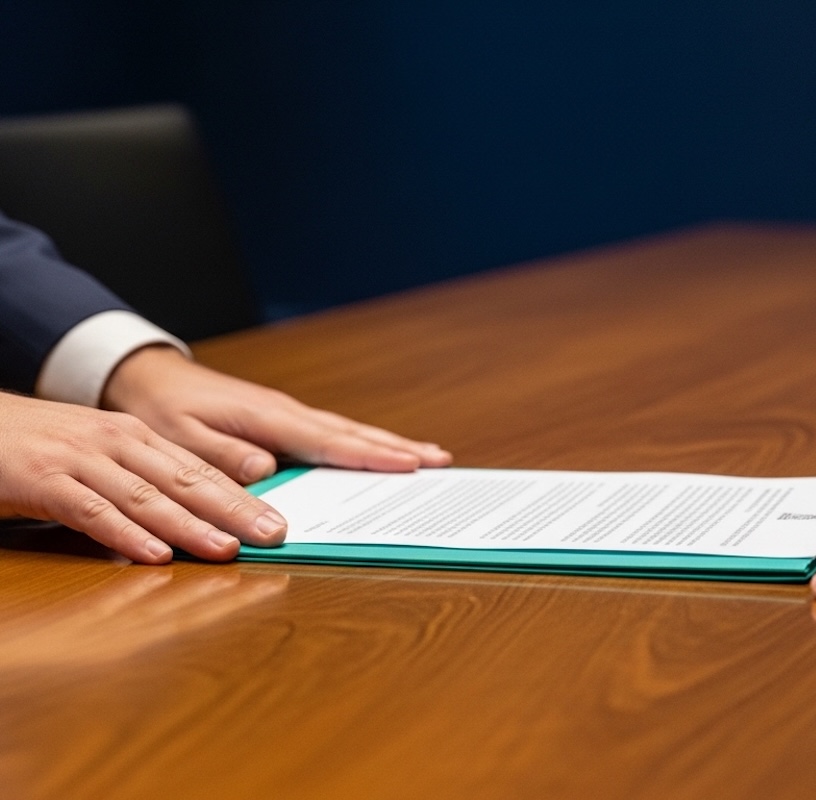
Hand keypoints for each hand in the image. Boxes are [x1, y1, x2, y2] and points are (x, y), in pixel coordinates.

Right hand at [0, 392, 287, 562]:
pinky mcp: (41, 479)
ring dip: (189, 526)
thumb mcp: (95, 455)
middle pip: (186, 480)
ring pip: (146, 496)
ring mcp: (79, 460)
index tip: (278, 522)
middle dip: (234, 510)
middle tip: (274, 536)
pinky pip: (91, 510)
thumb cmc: (34, 445)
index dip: (242, 497)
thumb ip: (138, 482)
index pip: (199, 470)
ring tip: (226, 549)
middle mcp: (115, 443)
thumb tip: (186, 522)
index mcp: (133, 437)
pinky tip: (153, 554)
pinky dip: (125, 533)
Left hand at [102, 346, 451, 483]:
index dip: (369, 455)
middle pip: (351, 434)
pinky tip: (382, 451)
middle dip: (396, 448)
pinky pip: (333, 434)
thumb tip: (268, 470)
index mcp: (267, 418)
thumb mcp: (179, 436)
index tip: (408, 464)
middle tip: (439, 460)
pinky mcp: (284, 420)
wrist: (148, 376)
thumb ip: (222, 455)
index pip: (327, 441)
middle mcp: (286, 413)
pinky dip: (364, 443)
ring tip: (429, 456)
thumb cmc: (162, 409)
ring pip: (348, 432)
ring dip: (388, 445)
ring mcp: (288, 414)